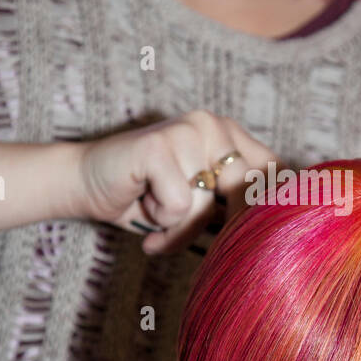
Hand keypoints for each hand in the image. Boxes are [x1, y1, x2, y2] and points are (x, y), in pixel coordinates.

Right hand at [75, 109, 276, 254]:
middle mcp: (214, 125)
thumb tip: (276, 230)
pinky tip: (142, 203)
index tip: (249, 235)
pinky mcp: (159, 144)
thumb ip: (235, 204)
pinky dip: (158, 219)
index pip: (274, 175)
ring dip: (177, 227)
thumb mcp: (203, 202)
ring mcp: (187, 130)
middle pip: (243, 197)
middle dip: (216, 227)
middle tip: (185, 229)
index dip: (265, 212)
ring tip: (156, 215)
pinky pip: (178, 206)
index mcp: (231, 134)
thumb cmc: (147, 196)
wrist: (84, 183)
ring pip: (206, 207)